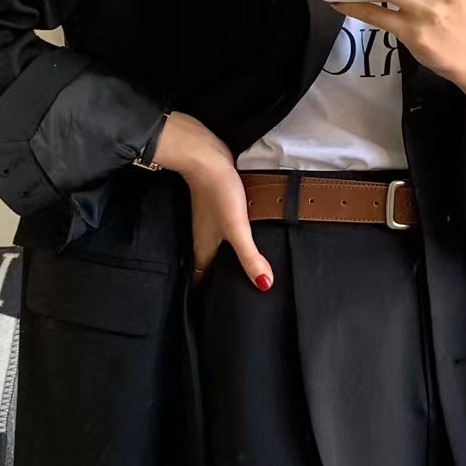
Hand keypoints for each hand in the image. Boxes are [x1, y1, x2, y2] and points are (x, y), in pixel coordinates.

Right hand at [154, 112, 273, 289]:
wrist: (204, 155)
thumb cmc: (218, 192)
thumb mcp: (237, 228)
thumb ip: (250, 257)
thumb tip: (264, 285)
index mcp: (204, 249)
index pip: (201, 279)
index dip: (208, 294)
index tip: (218, 310)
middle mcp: (204, 238)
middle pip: (209, 265)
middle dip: (218, 280)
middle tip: (234, 294)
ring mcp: (209, 222)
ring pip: (216, 248)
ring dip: (225, 259)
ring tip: (242, 272)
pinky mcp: (217, 207)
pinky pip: (222, 231)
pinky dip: (231, 240)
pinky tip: (244, 239)